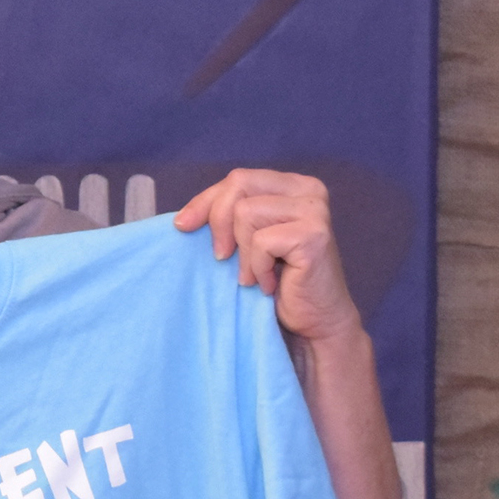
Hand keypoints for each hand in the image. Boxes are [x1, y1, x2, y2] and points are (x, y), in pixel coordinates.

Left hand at [175, 169, 362, 347]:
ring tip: (254, 276)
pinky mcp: (314, 235)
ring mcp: (315, 211)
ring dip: (242, 254)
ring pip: (246, 213)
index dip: (205, 201)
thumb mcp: (249, 240)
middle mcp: (309, 190)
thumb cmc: (278, 280)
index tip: (183, 226)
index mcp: (293, 185)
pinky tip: (270, 283)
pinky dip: (258, 268)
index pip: (238, 178)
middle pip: (239, 185)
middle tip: (223, 258)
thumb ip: (229, 217)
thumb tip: (183, 220)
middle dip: (219, 223)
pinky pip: (261, 242)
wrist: (314, 320)